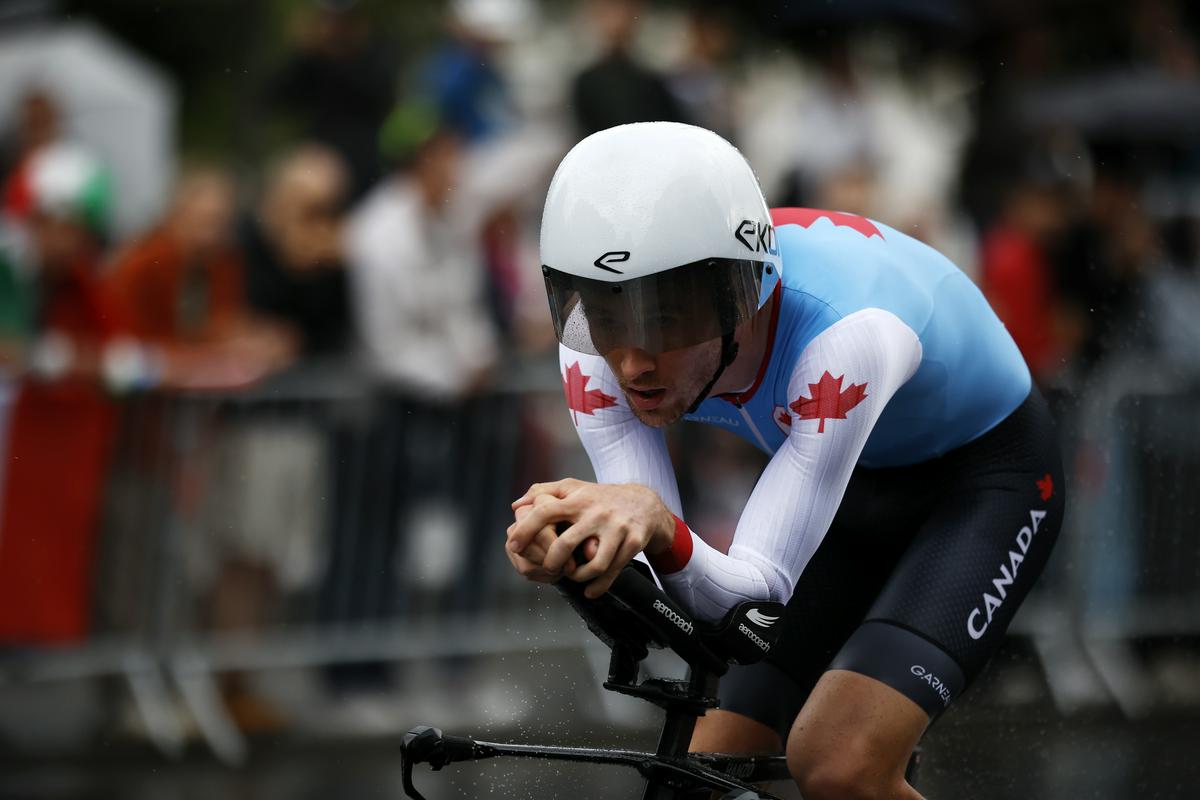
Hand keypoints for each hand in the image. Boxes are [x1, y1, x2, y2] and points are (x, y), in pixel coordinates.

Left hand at [508, 479, 674, 598]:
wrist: (645, 503)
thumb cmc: (601, 497)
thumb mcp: (574, 487)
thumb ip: (543, 492)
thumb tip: (516, 504)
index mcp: (578, 500)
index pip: (546, 512)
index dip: (526, 530)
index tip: (513, 546)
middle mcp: (597, 513)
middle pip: (565, 544)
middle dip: (551, 562)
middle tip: (549, 568)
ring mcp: (616, 529)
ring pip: (593, 565)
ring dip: (577, 577)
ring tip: (572, 576)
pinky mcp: (633, 543)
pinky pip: (612, 572)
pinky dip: (598, 587)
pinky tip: (589, 591)